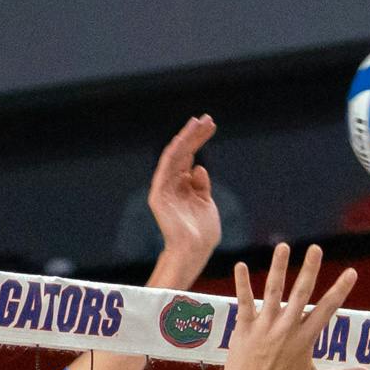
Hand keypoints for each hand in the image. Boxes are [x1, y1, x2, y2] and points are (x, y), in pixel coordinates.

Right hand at [147, 115, 221, 272]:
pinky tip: (185, 139)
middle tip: (207, 119)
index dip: (199, 140)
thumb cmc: (203, 233)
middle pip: (183, 153)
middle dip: (194, 135)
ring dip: (186, 138)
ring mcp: (164, 188)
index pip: (190, 157)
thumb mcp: (206, 204)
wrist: (194, 250)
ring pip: (174, 156)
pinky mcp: (159, 193)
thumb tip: (198, 168)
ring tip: (199, 122)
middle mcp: (172, 185)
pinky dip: (175, 152)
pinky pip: (166, 167)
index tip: (211, 125)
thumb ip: (202, 186)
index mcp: (184, 187)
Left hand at [216, 243, 367, 369]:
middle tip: (316, 248)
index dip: (341, 289)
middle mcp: (287, 329)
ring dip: (278, 267)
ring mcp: (265, 327)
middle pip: (301, 293)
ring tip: (283, 247)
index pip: (327, 309)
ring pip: (273, 291)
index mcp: (306, 339)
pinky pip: (244, 302)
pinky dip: (241, 284)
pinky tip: (240, 265)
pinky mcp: (245, 328)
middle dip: (310, 269)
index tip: (351, 272)